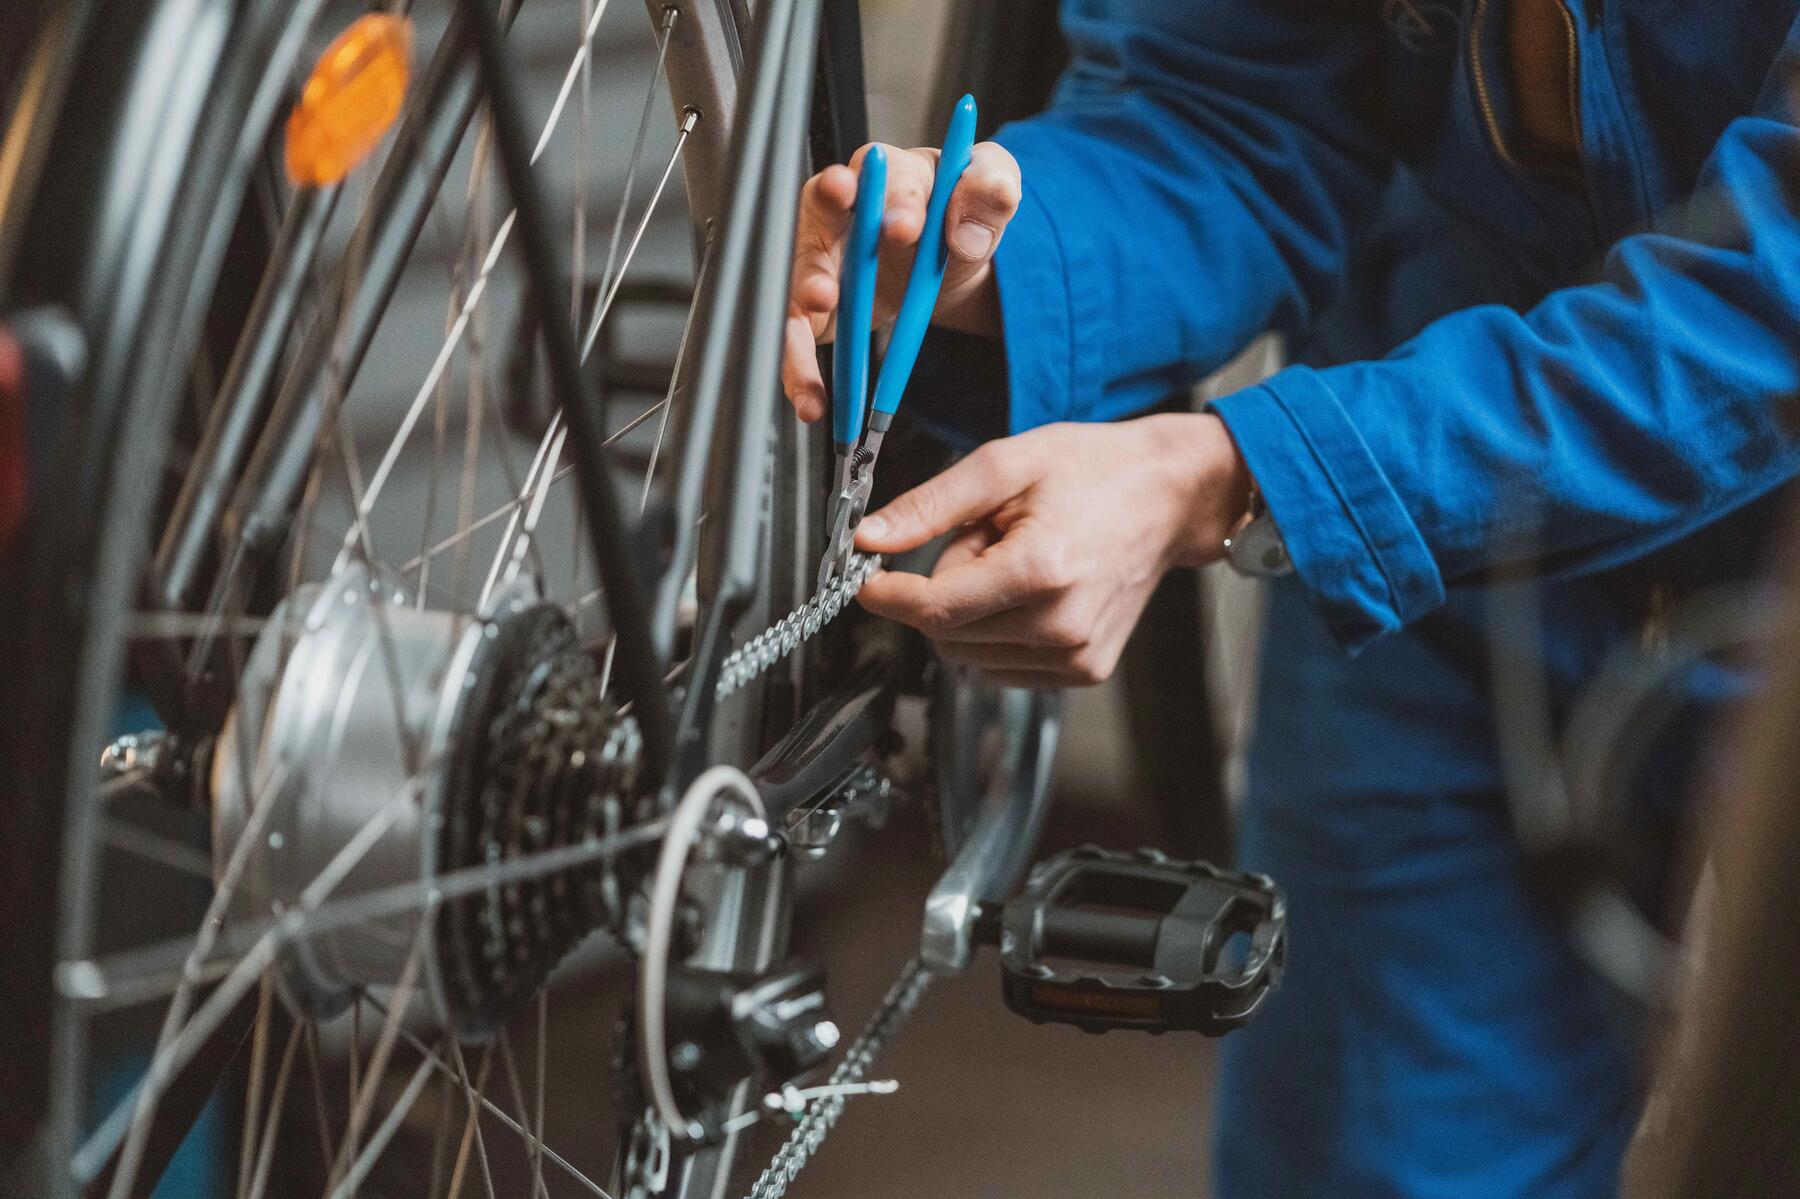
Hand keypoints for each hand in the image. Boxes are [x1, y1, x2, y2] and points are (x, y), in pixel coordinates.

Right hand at [783, 140, 1021, 421]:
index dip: (891, 200)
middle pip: (814, 222)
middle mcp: (844, 209)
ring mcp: (821, 255)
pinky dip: (799, 372)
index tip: (906, 229)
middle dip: (814, 260)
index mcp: (892, 172)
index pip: (883, 173)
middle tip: (825, 294)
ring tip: (807, 363)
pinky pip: (795, 337)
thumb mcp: (991, 192)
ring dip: (795, 326)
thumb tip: (973, 222)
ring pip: (792, 285)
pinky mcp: (811, 303)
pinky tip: (813, 401)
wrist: (948, 259)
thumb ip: (991, 194)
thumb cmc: (959, 211)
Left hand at [854, 414, 1251, 687]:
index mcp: (1041, 571)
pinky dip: (999, 632)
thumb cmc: (1095, 471)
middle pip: (947, 636)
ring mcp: (1077, 656)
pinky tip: (1033, 590)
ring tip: (1015, 561)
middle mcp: (1062, 626)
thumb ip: (929, 506)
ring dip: (973, 612)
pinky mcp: (1086, 669)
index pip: (935, 609)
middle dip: (944, 590)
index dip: (889, 595)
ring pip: (971, 656)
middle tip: (983, 540)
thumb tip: (870, 539)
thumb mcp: (1004, 465)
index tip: (867, 580)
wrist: (1170, 495)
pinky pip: (1004, 666)